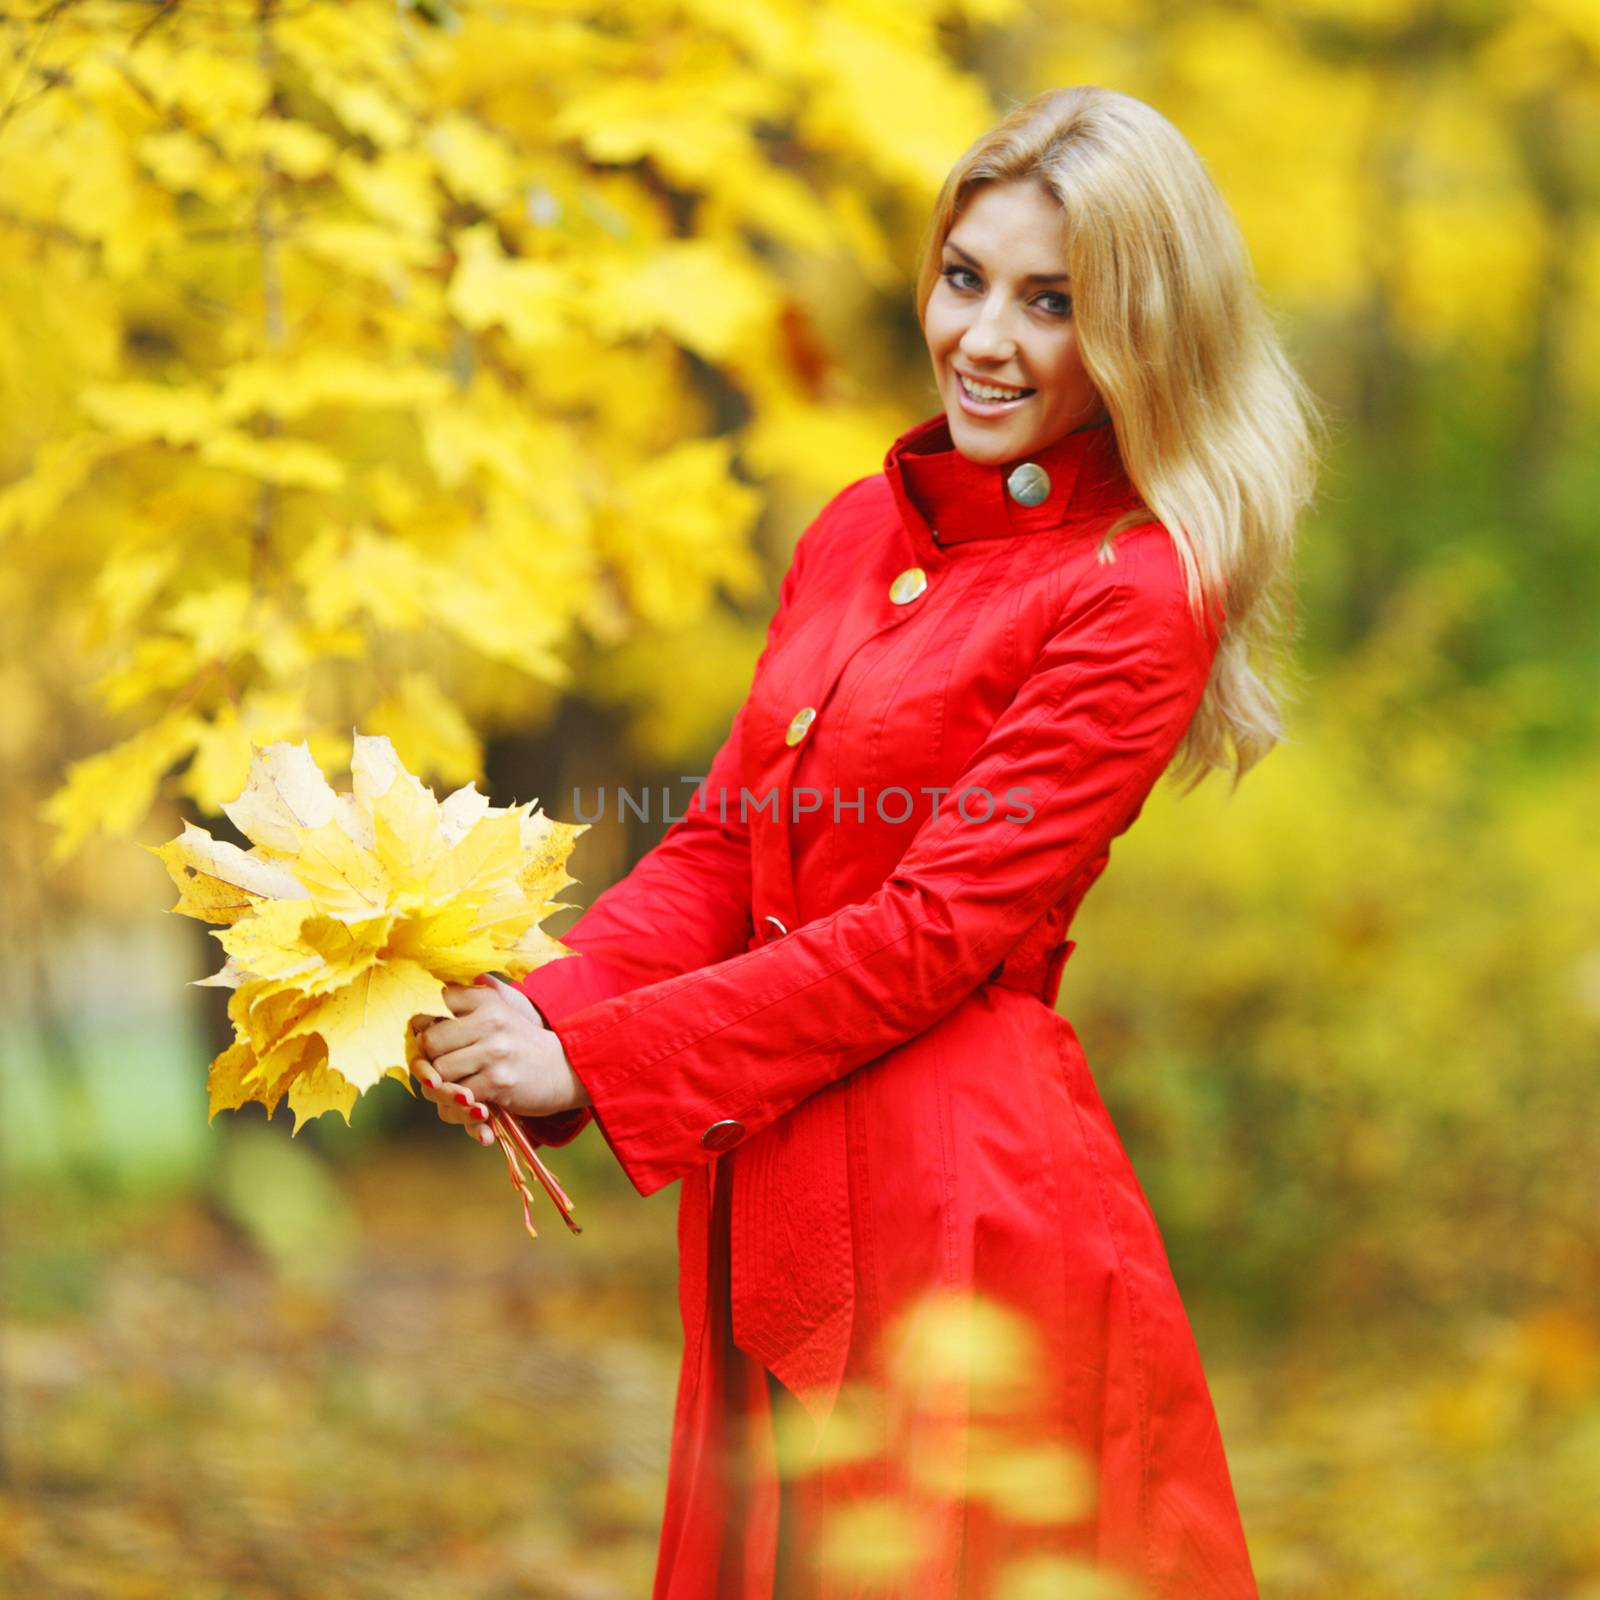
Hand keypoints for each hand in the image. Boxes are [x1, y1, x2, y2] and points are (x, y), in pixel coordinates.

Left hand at [410, 975, 590, 1143]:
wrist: (566, 1069)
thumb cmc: (522, 1044)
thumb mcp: (501, 1013)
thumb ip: (466, 1004)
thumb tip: (420, 1014)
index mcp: (487, 1001)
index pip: (435, 1003)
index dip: (426, 1023)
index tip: (435, 1035)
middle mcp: (491, 1021)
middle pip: (429, 1042)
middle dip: (428, 1059)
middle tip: (439, 1067)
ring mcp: (495, 1052)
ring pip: (439, 1073)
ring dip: (440, 1087)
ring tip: (453, 1087)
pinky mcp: (499, 1083)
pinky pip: (458, 1098)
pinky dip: (456, 1107)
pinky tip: (469, 1102)